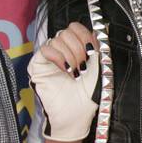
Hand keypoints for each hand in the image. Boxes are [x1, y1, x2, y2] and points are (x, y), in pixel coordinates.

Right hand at [28, 22, 99, 141]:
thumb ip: (100, 48)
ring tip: (75, 72)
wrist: (76, 115)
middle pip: (67, 31)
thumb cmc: (87, 97)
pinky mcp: (38, 64)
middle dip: (79, 48)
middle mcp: (61, 50)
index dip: (85, 36)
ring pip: (58, 38)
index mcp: (75, 49)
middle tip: (83, 67)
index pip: (76, 28)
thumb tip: (103, 28)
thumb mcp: (99, 69)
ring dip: (70, 55)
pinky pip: (46, 48)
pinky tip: (65, 70)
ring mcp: (49, 57)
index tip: (92, 52)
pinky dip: (58, 57)